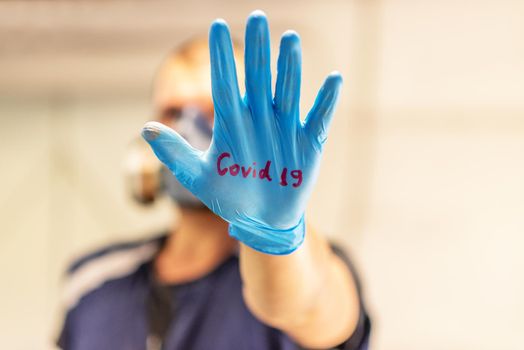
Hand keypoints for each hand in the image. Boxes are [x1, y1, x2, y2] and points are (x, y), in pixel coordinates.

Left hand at [142, 10, 341, 254]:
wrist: (261, 220)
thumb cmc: (229, 196)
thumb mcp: (199, 178)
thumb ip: (176, 153)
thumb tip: (147, 127)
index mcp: (232, 123)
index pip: (225, 83)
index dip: (220, 57)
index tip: (214, 26)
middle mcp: (259, 118)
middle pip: (258, 78)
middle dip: (257, 50)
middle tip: (257, 18)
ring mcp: (284, 128)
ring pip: (287, 92)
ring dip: (289, 68)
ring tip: (290, 39)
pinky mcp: (308, 143)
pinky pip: (319, 119)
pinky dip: (326, 101)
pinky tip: (334, 79)